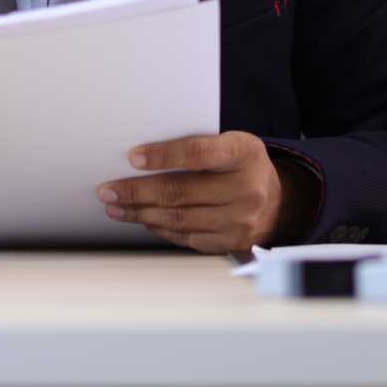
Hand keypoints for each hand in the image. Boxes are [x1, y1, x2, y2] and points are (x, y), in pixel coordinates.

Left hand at [95, 132, 310, 254]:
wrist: (278, 202)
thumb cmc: (243, 166)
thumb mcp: (231, 144)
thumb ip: (198, 147)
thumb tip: (141, 158)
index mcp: (244, 153)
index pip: (197, 154)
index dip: (162, 155)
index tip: (132, 157)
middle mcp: (246, 189)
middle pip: (181, 191)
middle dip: (137, 192)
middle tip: (108, 190)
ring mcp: (240, 221)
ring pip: (179, 218)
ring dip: (141, 213)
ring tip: (117, 207)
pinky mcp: (231, 242)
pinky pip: (187, 237)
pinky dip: (160, 228)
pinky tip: (143, 220)